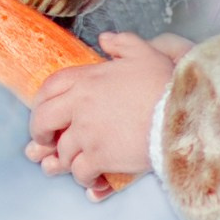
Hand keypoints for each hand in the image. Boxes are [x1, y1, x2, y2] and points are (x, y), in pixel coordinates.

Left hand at [26, 33, 190, 199]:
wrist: (180, 114)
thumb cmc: (164, 84)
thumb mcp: (145, 53)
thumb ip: (122, 43)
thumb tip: (104, 39)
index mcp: (87, 79)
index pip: (49, 88)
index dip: (41, 102)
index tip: (45, 113)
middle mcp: (80, 106)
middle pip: (42, 121)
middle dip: (40, 134)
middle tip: (46, 144)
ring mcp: (87, 133)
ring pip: (62, 152)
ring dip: (67, 161)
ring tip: (77, 165)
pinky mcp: (99, 157)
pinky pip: (80, 173)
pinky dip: (84, 179)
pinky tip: (93, 181)